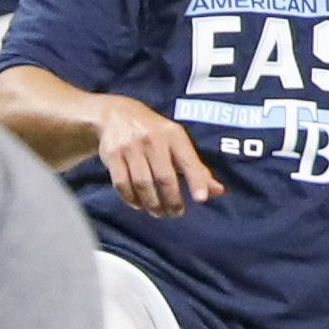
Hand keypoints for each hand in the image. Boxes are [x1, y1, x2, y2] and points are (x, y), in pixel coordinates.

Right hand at [93, 98, 220, 214]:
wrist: (116, 115)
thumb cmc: (155, 134)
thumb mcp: (177, 143)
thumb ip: (196, 168)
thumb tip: (218, 191)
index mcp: (174, 135)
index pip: (188, 161)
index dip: (195, 181)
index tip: (201, 199)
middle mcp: (153, 139)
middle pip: (164, 177)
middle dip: (172, 200)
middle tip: (176, 213)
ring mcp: (130, 146)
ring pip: (142, 183)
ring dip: (152, 203)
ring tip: (158, 212)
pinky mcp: (111, 155)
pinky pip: (122, 183)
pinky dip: (131, 198)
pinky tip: (139, 204)